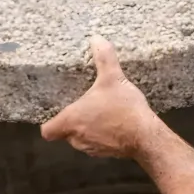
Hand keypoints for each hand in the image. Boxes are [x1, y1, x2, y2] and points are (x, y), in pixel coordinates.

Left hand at [41, 37, 159, 159]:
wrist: (146, 135)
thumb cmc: (122, 108)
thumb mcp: (113, 78)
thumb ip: (104, 58)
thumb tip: (96, 38)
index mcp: (71, 120)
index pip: (48, 131)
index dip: (49, 123)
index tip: (56, 113)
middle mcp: (77, 138)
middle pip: (65, 133)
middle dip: (72, 122)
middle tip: (82, 107)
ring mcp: (92, 149)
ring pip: (81, 140)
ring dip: (87, 130)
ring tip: (99, 114)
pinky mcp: (107, 154)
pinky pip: (97, 145)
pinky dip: (102, 137)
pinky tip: (114, 124)